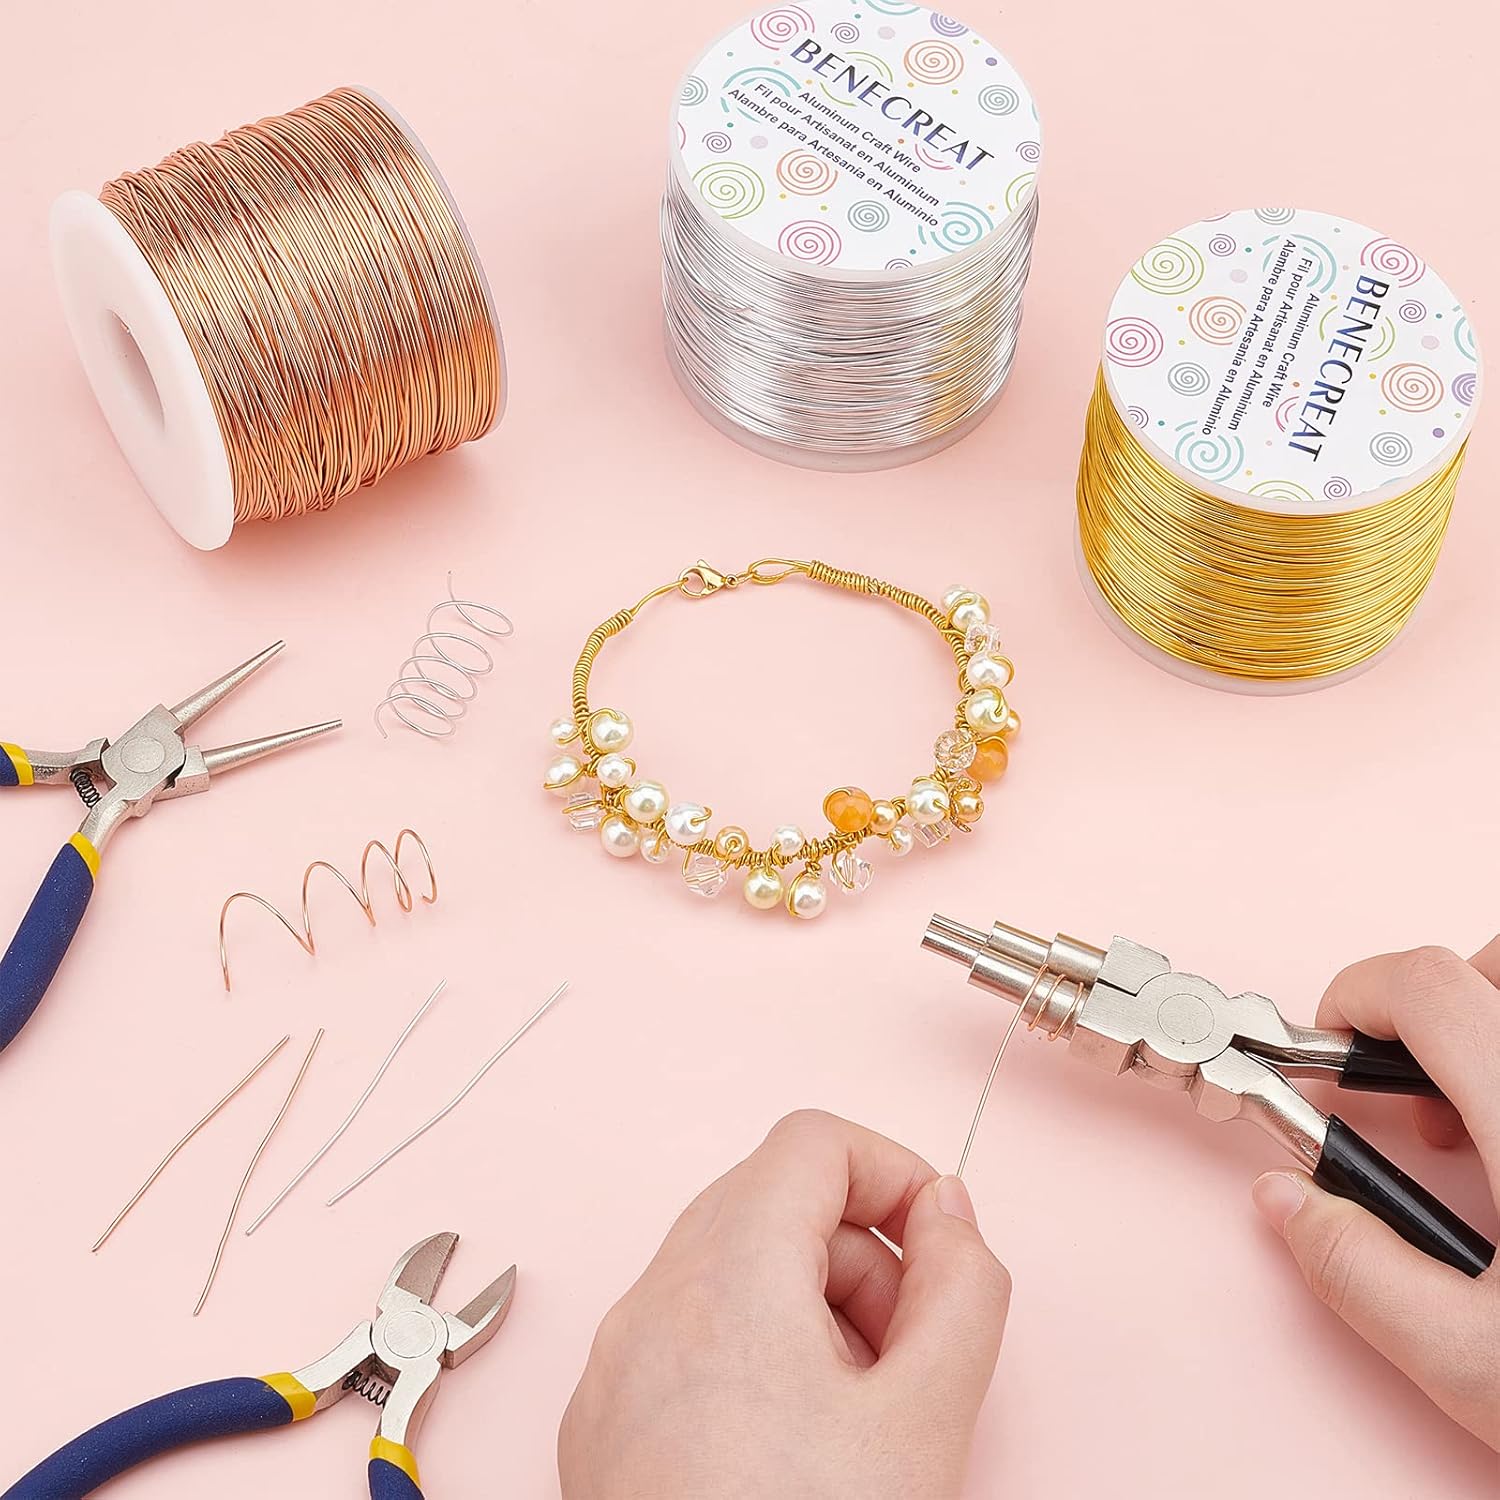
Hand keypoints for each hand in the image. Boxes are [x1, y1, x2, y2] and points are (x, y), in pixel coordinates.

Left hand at [558, 1110, 1010, 1498]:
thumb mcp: (930, 1418)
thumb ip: (963, 1286)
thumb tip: (950, 1211)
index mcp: (723, 1275)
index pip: (811, 1141)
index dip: (894, 1172)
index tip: (942, 1248)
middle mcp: (649, 1304)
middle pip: (769, 1202)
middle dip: (859, 1256)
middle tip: (908, 1355)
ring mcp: (613, 1369)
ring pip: (727, 1270)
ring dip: (811, 1310)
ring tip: (858, 1417)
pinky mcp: (602, 1428)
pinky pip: (685, 1337)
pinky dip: (752, 1356)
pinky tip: (793, 1454)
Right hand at [1251, 942, 1498, 1448]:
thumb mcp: (1477, 1363)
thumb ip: (1358, 1269)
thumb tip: (1288, 1203)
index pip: (1426, 986)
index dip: (1355, 996)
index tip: (1333, 1048)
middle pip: (1496, 964)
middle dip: (1437, 1002)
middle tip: (1422, 1097)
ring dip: (1493, 1029)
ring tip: (1488, 1123)